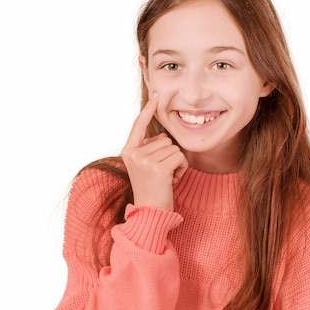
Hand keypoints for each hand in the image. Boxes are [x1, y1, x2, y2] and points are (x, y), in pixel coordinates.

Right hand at [121, 94, 187, 210]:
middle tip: (162, 174)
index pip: (138, 125)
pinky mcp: (157, 168)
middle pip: (164, 139)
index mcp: (128, 151)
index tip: (156, 95)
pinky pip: (180, 157)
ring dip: (176, 163)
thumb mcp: (145, 166)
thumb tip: (163, 136)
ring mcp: (144, 160)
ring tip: (166, 179)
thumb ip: (150, 149)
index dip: (149, 110)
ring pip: (173, 148)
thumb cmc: (152, 190)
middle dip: (169, 155)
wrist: (149, 213)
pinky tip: (172, 181)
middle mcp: (133, 154)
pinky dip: (181, 169)